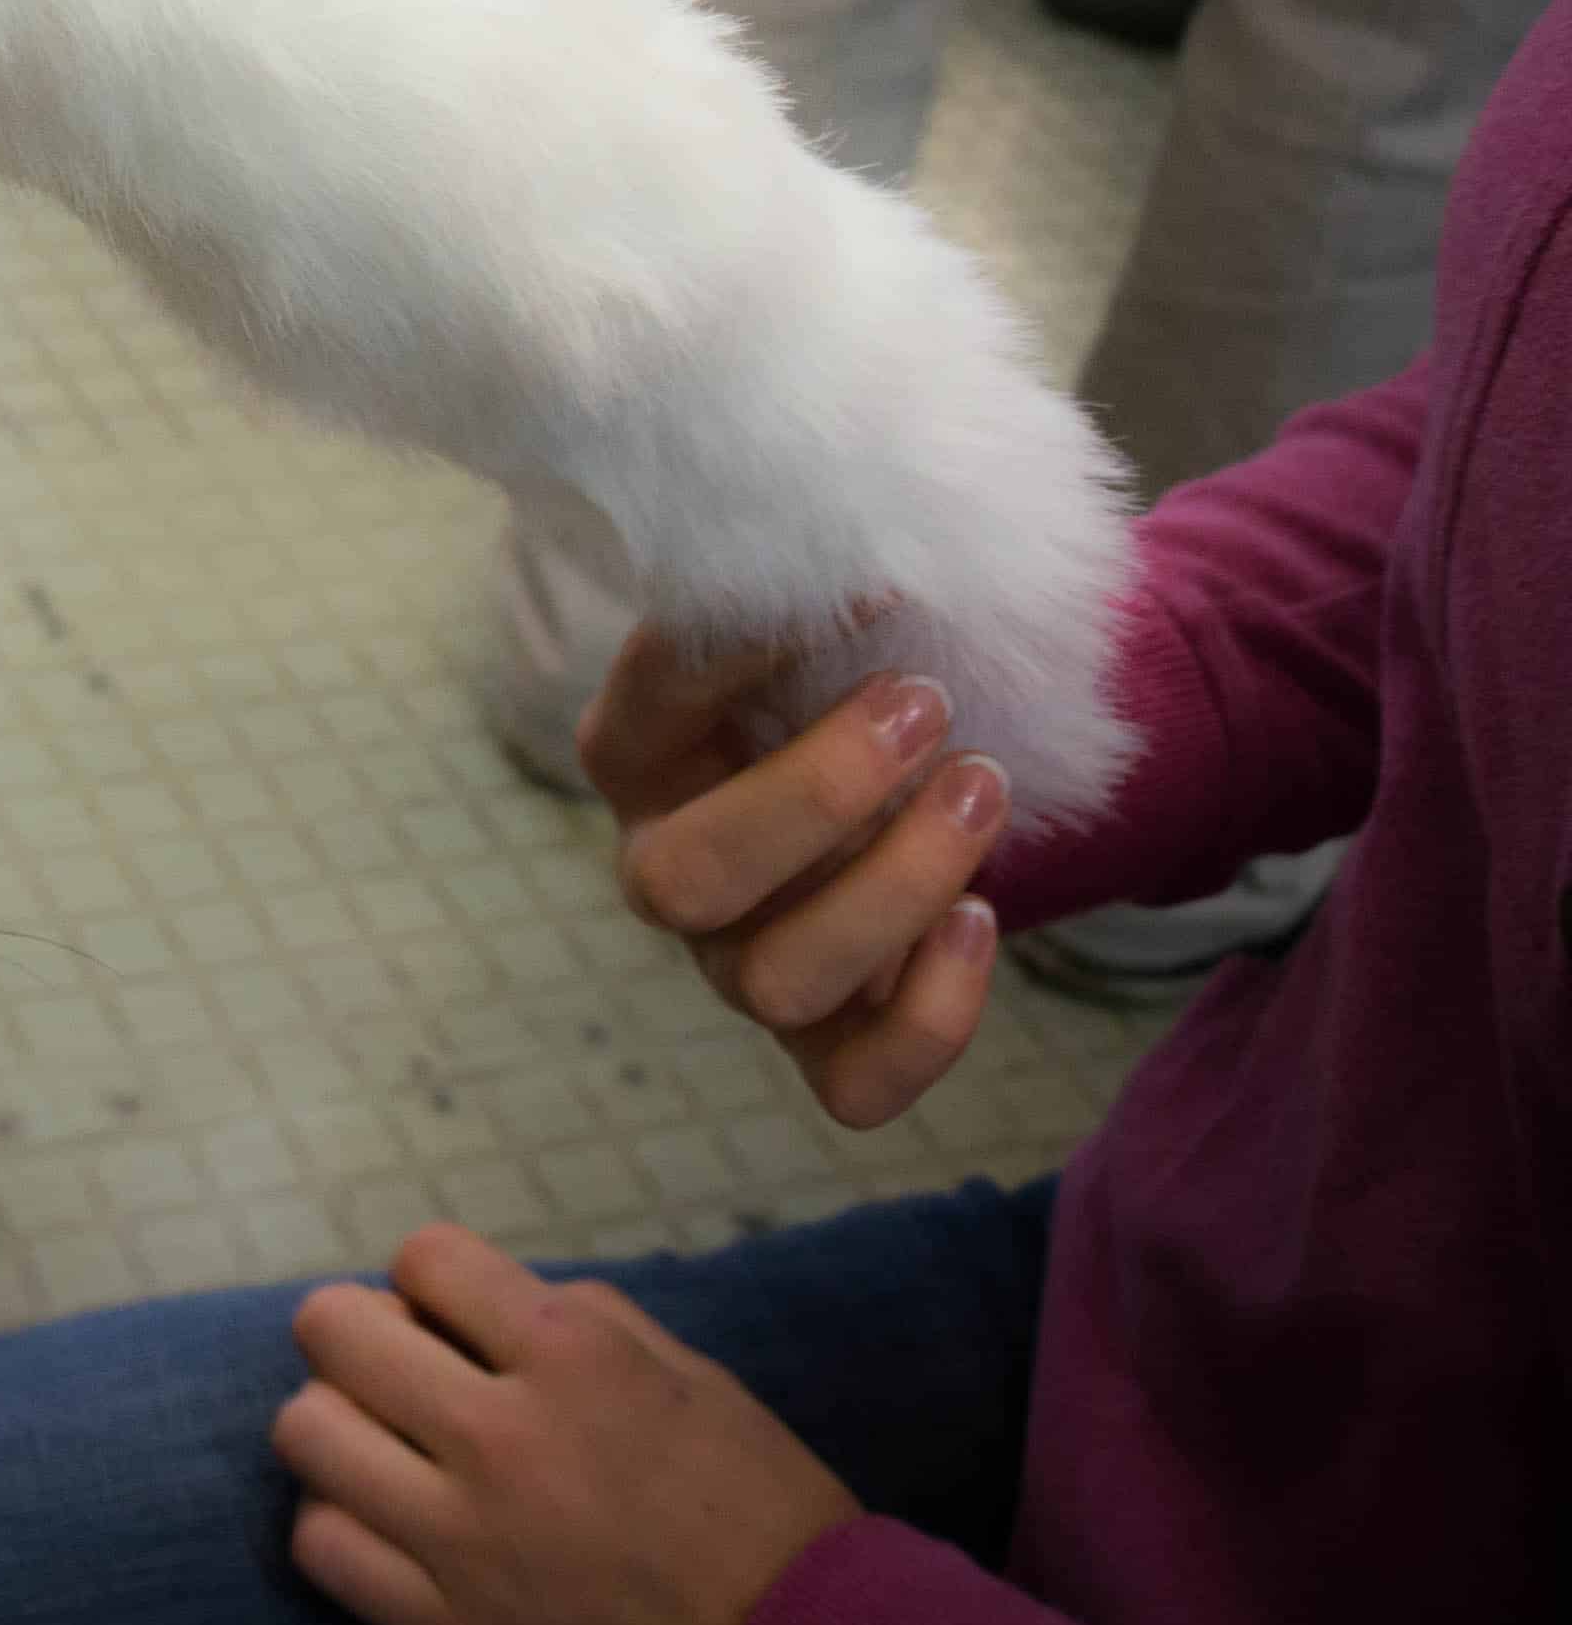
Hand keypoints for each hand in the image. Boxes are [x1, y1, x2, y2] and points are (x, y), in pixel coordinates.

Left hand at [273, 1224, 857, 1624]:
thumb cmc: (770, 1517)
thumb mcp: (701, 1381)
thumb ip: (591, 1323)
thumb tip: (493, 1302)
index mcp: (574, 1355)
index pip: (423, 1258)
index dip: (429, 1283)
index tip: (450, 1321)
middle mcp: (503, 1433)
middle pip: (332, 1331)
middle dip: (353, 1335)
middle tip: (392, 1373)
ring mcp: (463, 1536)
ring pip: (304, 1435)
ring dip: (334, 1428)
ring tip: (380, 1452)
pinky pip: (322, 1550)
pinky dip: (335, 1527)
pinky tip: (381, 1527)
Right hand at [582, 634, 1007, 1128]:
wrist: (922, 774)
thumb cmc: (848, 683)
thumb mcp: (820, 625)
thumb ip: (813, 590)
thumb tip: (879, 541)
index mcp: (638, 756)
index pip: (649, 702)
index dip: (746, 649)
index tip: (869, 585)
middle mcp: (666, 868)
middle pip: (679, 882)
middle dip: (813, 795)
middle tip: (924, 704)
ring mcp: (738, 966)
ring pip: (778, 980)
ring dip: (897, 884)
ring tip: (986, 784)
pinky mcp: (828, 1043)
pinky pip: (857, 1084)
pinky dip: (931, 1014)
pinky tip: (981, 919)